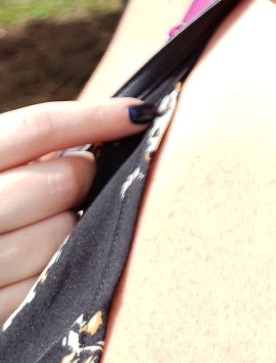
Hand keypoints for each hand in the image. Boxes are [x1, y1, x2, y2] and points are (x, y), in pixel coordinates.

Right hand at [0, 99, 154, 324]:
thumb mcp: (0, 170)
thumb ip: (34, 152)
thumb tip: (114, 124)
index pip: (37, 128)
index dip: (94, 117)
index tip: (138, 113)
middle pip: (60, 181)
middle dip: (82, 178)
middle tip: (80, 182)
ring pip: (63, 233)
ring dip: (74, 228)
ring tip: (53, 226)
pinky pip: (54, 285)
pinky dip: (63, 271)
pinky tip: (51, 265)